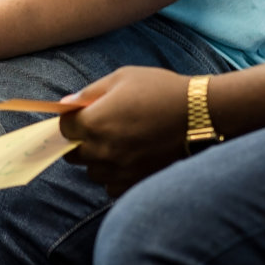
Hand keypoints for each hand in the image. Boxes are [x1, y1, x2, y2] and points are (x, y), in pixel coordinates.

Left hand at [59, 66, 194, 196]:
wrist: (201, 116)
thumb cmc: (161, 90)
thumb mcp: (123, 78)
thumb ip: (90, 92)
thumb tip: (66, 105)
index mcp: (94, 122)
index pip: (63, 129)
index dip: (71, 120)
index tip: (84, 115)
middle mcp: (102, 151)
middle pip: (73, 154)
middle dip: (81, 141)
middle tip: (102, 129)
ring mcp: (119, 171)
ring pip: (93, 172)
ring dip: (99, 160)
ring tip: (120, 144)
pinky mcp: (135, 184)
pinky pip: (112, 186)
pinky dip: (116, 176)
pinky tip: (131, 160)